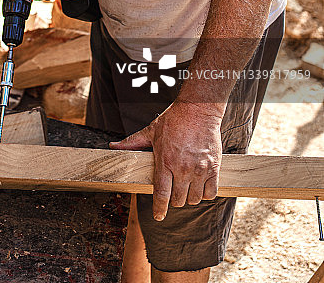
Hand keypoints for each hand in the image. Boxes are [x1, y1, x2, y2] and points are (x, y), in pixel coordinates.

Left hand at [109, 100, 222, 220]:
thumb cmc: (174, 120)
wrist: (198, 109)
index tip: (158, 216)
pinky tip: (199, 185)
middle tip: (173, 190)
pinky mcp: (214, 167)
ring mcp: (199, 169)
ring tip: (186, 187)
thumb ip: (133, 142)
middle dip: (174, 200)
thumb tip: (113, 147)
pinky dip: (205, 194)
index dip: (159, 209)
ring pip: (194, 199)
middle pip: (178, 200)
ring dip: (189, 197)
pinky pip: (211, 193)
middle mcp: (182, 168)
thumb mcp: (151, 131)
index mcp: (165, 161)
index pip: (161, 194)